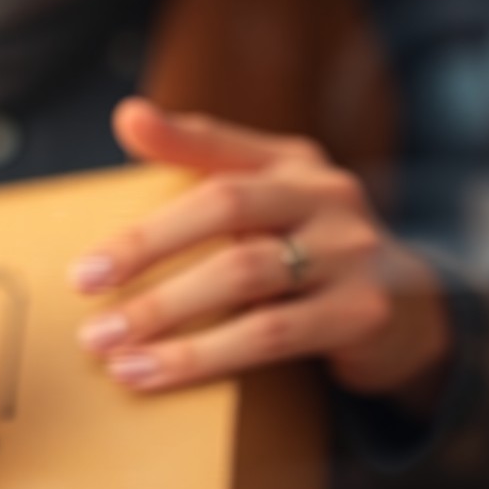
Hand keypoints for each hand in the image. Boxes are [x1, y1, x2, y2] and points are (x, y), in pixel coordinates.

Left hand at [72, 98, 450, 408]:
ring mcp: (352, 252)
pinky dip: (203, 356)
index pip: (227, 141)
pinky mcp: (362, 313)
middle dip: (146, 245)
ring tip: (108, 345)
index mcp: (296, 163)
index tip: (125, 124)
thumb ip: (202, 161)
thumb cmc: (308, 255)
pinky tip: (152, 373)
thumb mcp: (267, 203)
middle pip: (225, 207)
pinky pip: (270, 335)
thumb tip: (128, 116)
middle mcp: (328, 196)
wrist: (405, 320)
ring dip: (165, 313)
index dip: (176, 133)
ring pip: (244, 276)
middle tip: (83, 282)